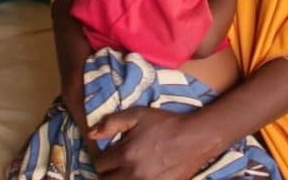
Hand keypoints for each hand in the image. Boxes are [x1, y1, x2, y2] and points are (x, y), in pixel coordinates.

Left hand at [88, 107, 215, 179]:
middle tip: (116, 165)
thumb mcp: (138, 114)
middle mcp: (133, 173)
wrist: (196, 137)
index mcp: (126, 153)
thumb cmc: (167, 123)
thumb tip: (91, 134)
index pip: (99, 164)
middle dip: (108, 173)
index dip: (102, 159)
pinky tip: (139, 175)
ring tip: (126, 172)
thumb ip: (112, 122)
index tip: (109, 155)